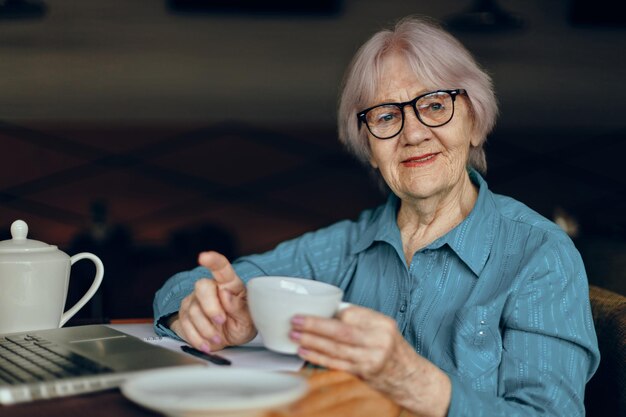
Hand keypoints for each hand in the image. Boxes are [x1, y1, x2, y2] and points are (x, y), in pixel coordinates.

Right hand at [169, 251, 255, 351]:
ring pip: (194, 311)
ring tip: (218, 338)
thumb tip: (226, 294)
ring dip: (207, 329)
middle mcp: (211, 288)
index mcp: (230, 284)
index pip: (221, 268)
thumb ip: (240, 308)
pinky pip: (186, 325)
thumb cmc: (241, 324)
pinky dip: (197, 338)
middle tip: (221, 321)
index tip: (204, 257)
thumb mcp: (248, 321)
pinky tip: (207, 343)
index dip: (213, 261)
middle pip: (202, 287)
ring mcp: (195, 300)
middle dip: (211, 307)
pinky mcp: (185, 314)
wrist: (227, 339)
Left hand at [289, 306, 450, 416]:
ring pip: (336, 349)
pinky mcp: (364, 373)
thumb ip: (359, 320)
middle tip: (295, 321)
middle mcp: (379, 340)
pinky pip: (337, 364)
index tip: (308, 310)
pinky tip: (304, 352)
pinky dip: (318, 358)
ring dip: (312, 342)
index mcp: (382, 323)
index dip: (328, 314)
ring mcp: (372, 359)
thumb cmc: (391, 348)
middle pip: (341, 331)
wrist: (411, 377)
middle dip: (314, 326)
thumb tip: (327, 312)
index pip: (351, 314)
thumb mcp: (382, 328)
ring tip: (293, 336)